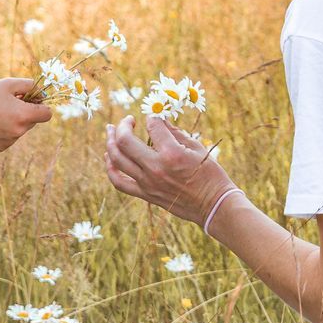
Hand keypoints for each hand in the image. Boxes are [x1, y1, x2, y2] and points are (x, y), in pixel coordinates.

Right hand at [0, 78, 52, 151]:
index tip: (32, 101)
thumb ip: (30, 85)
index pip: (47, 114)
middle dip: (26, 113)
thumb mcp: (9, 84)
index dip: (42, 106)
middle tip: (9, 103)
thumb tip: (42, 94)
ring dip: (14, 122)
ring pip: (20, 130)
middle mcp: (19, 131)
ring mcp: (9, 141)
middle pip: (32, 122)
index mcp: (24, 115)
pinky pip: (9, 138)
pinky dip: (4, 131)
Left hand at [103, 115, 235, 224]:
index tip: (155, 117)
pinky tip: (110, 157)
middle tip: (128, 119)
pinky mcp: (145, 194)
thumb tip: (160, 120)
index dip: (152, 117)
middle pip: (125, 141)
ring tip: (110, 130)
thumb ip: (175, 133)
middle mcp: (155, 168)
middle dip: (123, 125)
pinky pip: (119, 182)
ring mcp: (148, 183)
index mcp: (171, 153)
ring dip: (110, 142)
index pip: (152, 126)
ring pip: (117, 159)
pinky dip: (110, 168)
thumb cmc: (210, 175)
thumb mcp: (197, 148)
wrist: (213, 205)